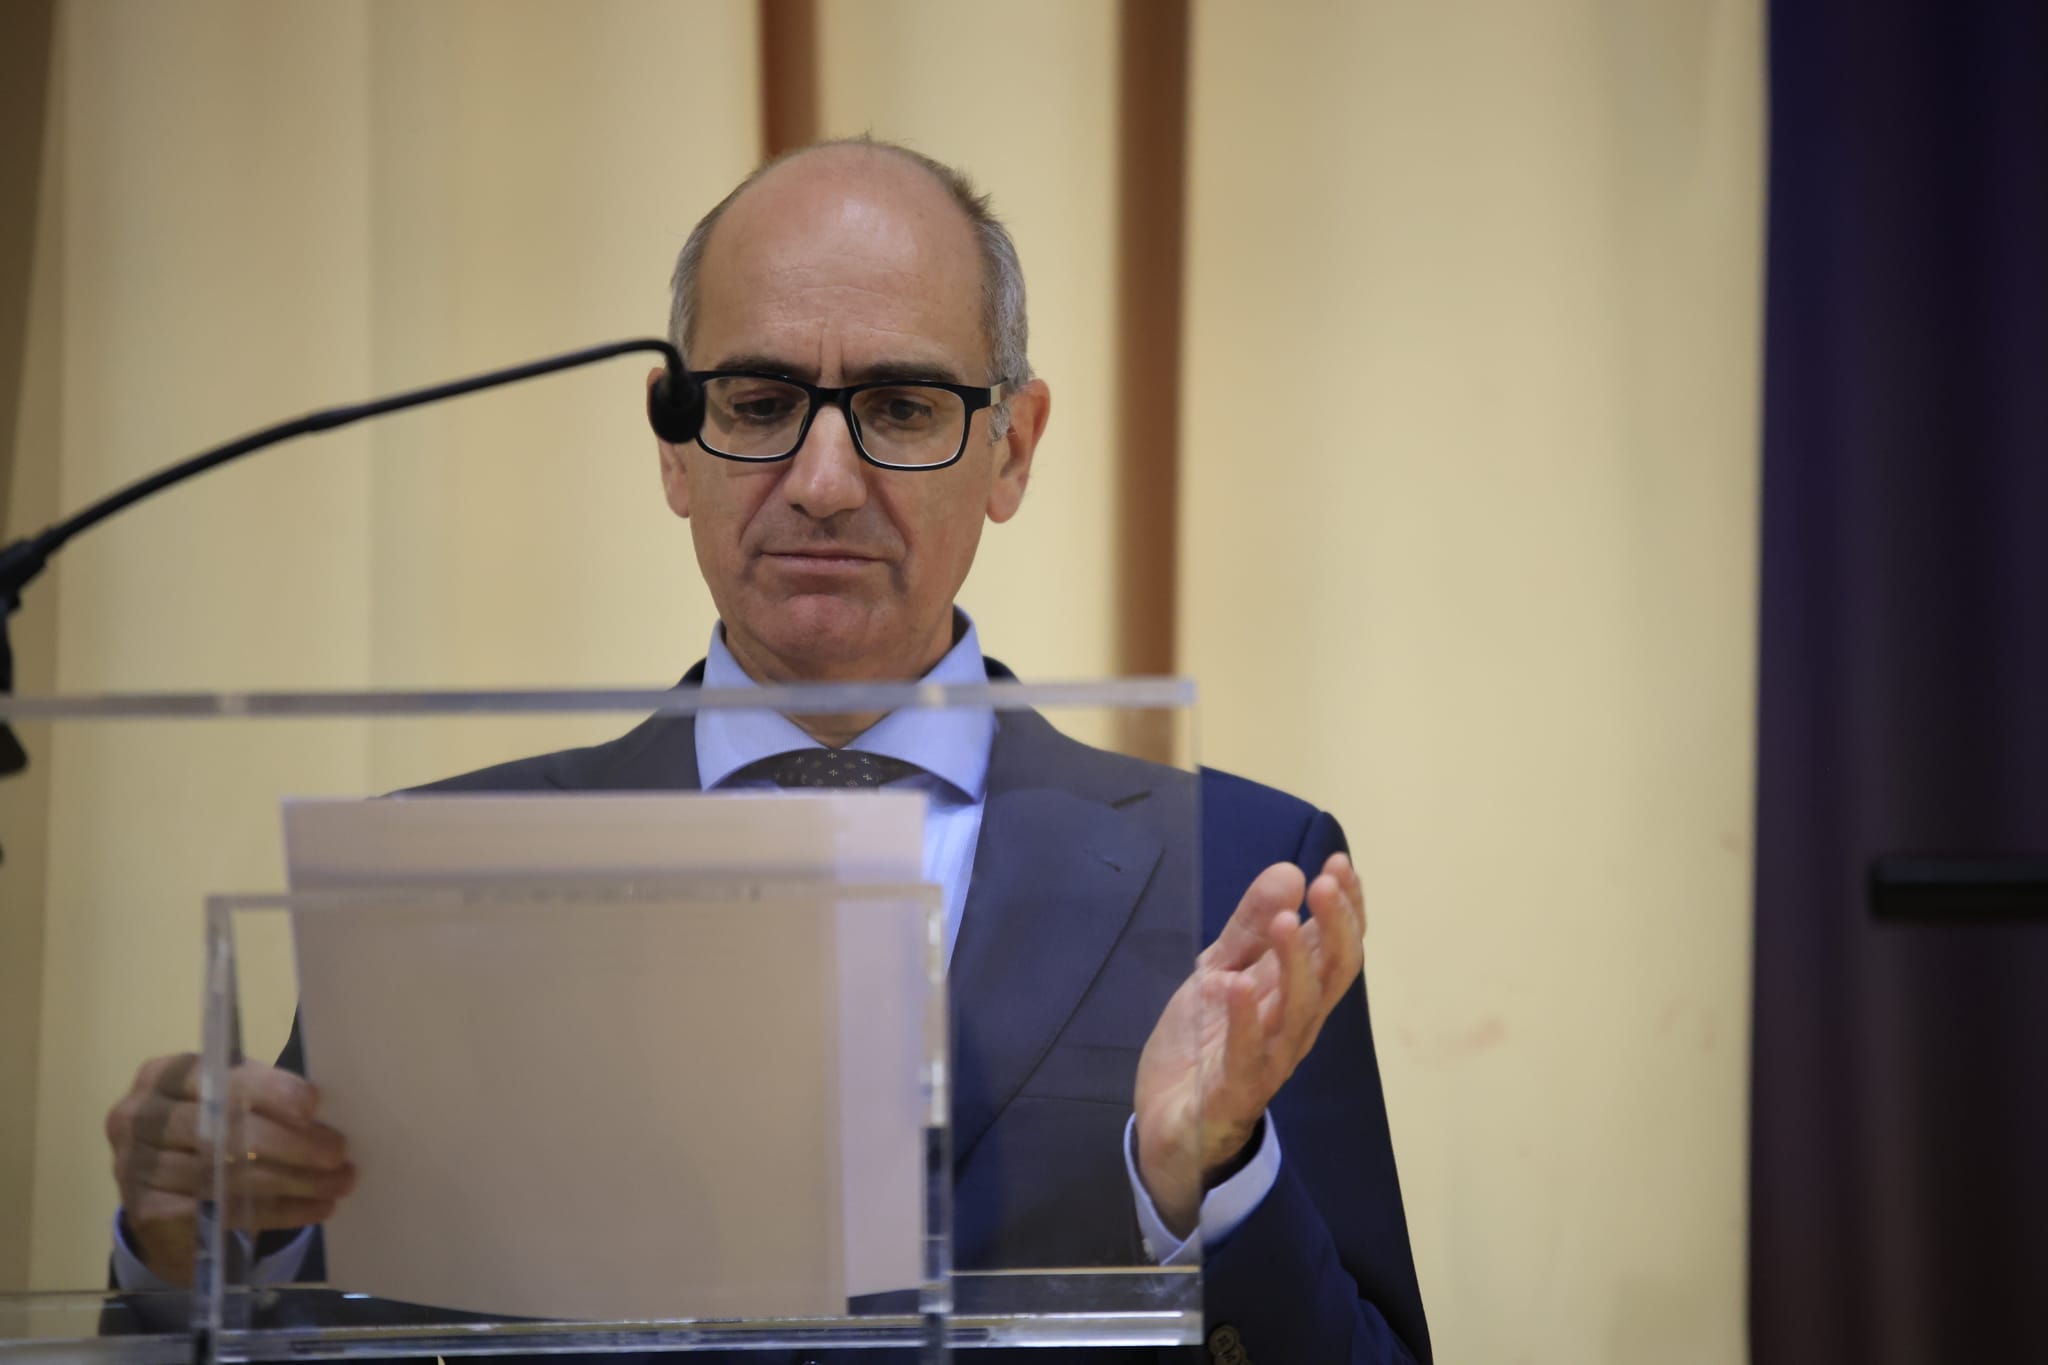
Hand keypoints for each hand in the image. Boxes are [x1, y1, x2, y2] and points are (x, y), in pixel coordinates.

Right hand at [105, 1052, 353, 1285]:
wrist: (160, 1190)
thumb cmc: (207, 1129)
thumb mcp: (226, 1101)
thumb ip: (259, 1099)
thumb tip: (322, 1118)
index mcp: (164, 1075)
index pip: (219, 1079)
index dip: (268, 1092)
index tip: (313, 1106)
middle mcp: (138, 1116)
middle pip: (221, 1132)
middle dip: (289, 1144)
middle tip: (337, 1154)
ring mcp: (134, 1165)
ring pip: (225, 1177)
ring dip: (292, 1183)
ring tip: (337, 1184)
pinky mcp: (143, 1210)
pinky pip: (220, 1212)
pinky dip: (275, 1212)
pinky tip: (311, 1209)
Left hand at [1132, 853, 1364, 1236]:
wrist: (1168, 1124)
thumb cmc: (1203, 1047)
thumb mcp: (1218, 973)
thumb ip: (1248, 928)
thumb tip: (1290, 871)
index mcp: (1293, 997)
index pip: (1336, 949)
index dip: (1346, 909)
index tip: (1339, 863)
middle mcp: (1293, 1027)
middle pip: (1332, 976)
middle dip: (1335, 927)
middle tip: (1328, 882)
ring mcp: (1267, 1060)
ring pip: (1298, 1012)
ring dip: (1295, 965)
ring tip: (1286, 922)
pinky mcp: (1232, 1090)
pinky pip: (1246, 1055)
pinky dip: (1244, 1020)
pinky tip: (1238, 985)